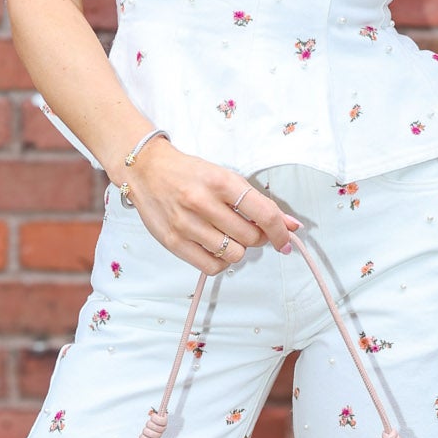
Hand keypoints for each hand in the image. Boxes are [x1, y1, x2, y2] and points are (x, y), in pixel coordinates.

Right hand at [120, 140, 301, 274]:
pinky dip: (221, 262)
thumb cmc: (188, 173)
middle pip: (250, 238)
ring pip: (233, 255)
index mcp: (221, 182)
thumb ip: (258, 202)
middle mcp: (203, 203)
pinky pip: (211, 266)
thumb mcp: (226, 178)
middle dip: (257, 237)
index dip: (281, 232)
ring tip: (228, 236)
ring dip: (238, 249)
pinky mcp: (173, 242)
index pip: (264, 214)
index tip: (285, 240)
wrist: (146, 170)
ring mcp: (186, 225)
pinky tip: (217, 249)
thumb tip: (290, 225)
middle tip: (248, 229)